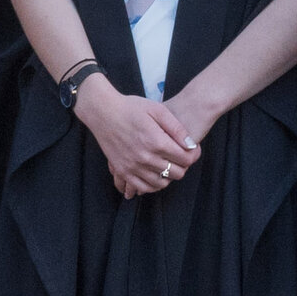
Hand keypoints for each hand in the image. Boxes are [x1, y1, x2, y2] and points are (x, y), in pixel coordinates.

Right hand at [77, 79, 199, 199]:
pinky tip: (155, 175)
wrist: (102, 112)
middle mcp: (146, 157)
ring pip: (162, 183)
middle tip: (180, 155)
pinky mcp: (123, 171)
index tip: (192, 149)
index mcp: (157, 141)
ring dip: (169, 175)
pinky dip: (153, 185)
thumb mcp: (158, 110)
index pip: (186, 159)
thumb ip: (177, 128)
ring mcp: (133, 166)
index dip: (194, 154)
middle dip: (183, 165)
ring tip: (167, 163)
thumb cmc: (131, 107)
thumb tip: (191, 145)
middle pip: (177, 173)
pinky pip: (143, 188)